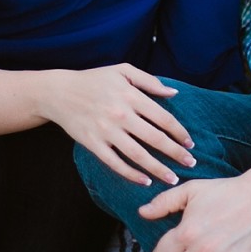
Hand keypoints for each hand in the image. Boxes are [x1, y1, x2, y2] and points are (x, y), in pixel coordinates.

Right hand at [40, 64, 195, 185]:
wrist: (59, 92)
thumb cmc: (94, 80)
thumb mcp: (123, 70)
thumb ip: (149, 81)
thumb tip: (173, 94)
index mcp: (131, 96)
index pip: (163, 118)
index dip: (180, 133)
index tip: (190, 143)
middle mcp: (121, 114)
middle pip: (155, 138)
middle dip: (176, 153)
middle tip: (191, 164)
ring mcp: (106, 131)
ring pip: (138, 154)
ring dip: (158, 169)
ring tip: (172, 179)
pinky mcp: (93, 144)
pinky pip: (115, 163)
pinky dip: (131, 174)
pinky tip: (144, 181)